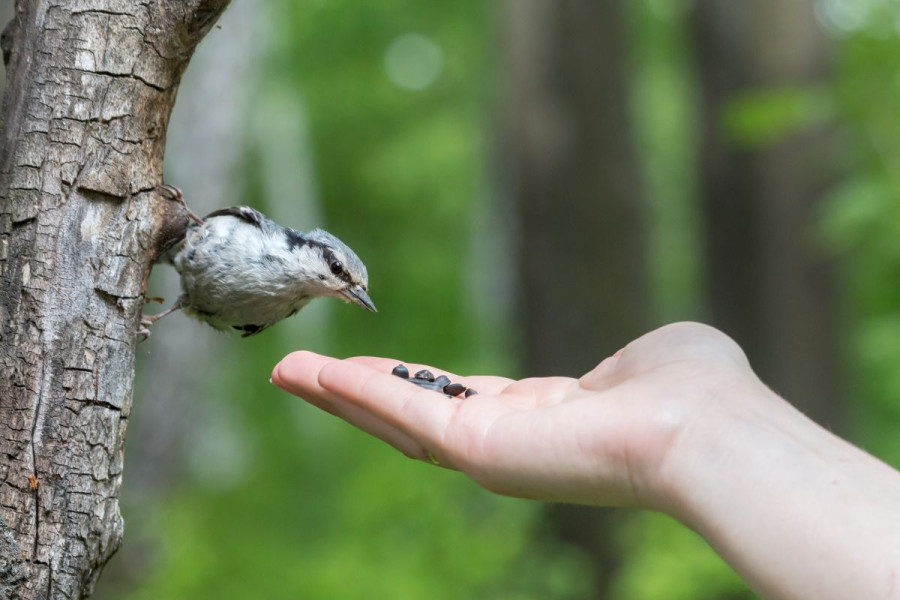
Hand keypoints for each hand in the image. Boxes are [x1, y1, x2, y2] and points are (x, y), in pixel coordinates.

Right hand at [271, 322, 759, 509]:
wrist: (708, 429)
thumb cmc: (695, 390)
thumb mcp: (651, 358)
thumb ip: (620, 365)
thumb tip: (626, 367)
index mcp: (550, 416)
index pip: (466, 400)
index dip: (418, 385)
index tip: (378, 367)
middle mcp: (511, 442)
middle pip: (415, 417)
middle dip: (356, 395)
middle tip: (301, 373)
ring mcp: (491, 452)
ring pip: (397, 421)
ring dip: (339, 395)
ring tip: (289, 373)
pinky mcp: (478, 450)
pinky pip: (404, 415)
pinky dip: (355, 393)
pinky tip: (314, 373)